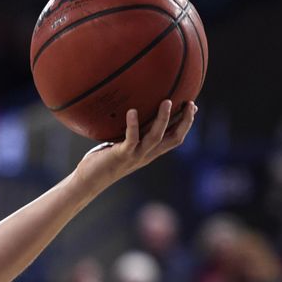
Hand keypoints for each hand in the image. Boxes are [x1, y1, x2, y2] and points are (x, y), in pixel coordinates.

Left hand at [77, 100, 197, 187]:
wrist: (89, 180)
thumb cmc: (103, 160)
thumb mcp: (122, 145)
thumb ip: (132, 133)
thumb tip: (133, 111)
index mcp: (150, 152)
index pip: (175, 138)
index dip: (187, 123)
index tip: (193, 106)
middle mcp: (146, 155)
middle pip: (174, 138)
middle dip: (185, 121)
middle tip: (189, 102)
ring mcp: (135, 155)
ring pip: (155, 137)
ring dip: (163, 119)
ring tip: (167, 101)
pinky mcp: (121, 155)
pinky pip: (131, 139)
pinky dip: (133, 125)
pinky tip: (132, 111)